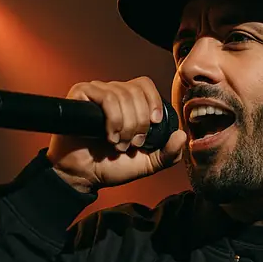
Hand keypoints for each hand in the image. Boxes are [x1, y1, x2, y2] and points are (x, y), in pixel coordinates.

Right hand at [46, 77, 186, 192]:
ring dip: (126, 125)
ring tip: (119, 144)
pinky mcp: (81, 94)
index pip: (145, 85)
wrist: (84, 176)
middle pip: (136, 91)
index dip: (153, 101)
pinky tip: (109, 136)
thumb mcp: (148, 163)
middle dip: (140, 121)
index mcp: (129, 102)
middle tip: (133, 143)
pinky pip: (106, 98)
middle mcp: (112, 93)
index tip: (154, 123)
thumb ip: (169, 153)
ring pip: (122, 95)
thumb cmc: (111, 166)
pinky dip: (114, 119)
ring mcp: (96, 92)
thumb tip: (182, 135)